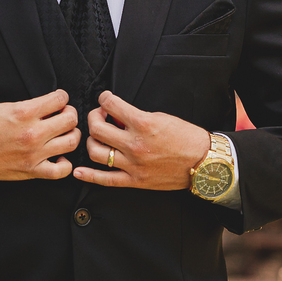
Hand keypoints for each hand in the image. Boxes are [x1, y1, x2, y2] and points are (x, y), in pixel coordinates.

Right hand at [0, 90, 79, 180]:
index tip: (59, 101)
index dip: (62, 97)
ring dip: (71, 135)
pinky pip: (61, 171)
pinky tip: (59, 156)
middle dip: (69, 114)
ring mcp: (34, 154)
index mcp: (24, 113)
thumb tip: (51, 106)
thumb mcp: (6, 107)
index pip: (60, 99)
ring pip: (71, 142)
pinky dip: (65, 163)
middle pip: (70, 120)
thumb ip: (31, 106)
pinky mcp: (31, 170)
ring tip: (64, 134)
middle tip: (64, 115)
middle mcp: (32, 133)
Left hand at [72, 91, 209, 189]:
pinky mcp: (135, 181)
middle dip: (94, 118)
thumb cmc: (185, 137)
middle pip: (97, 129)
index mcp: (143, 124)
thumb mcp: (161, 117)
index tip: (105, 100)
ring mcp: (133, 165)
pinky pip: (105, 179)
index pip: (111, 105)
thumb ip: (135, 116)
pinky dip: (89, 176)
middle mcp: (135, 145)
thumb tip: (115, 116)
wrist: (203, 162)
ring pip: (96, 152)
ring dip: (91, 141)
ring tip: (98, 137)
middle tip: (100, 116)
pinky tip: (78, 171)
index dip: (104, 99)